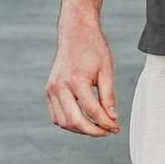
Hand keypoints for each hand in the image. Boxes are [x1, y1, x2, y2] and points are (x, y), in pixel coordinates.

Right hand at [45, 20, 117, 135]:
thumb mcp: (107, 70)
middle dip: (93, 131)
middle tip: (107, 131)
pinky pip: (56, 115)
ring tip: (97, 127)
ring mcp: (51, 88)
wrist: (76, 32)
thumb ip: (108, 96)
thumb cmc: (93, 48)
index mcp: (76, 79)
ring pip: (63, 122)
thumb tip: (112, 118)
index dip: (105, 123)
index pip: (92, 111)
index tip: (115, 127)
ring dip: (80, 129)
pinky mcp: (49, 90)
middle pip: (74, 121)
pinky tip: (84, 119)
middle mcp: (60, 85)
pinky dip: (69, 122)